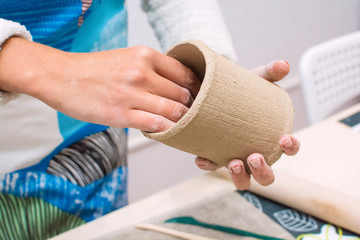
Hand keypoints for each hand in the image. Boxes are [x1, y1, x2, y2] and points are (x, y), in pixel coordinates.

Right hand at [0, 38, 200, 131]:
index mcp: (145, 56)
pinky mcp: (121, 115)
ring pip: (174, 111)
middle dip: (192, 107)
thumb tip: (177, 85)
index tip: (198, 97)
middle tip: (194, 115)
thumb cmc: (95, 69)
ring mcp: (132, 95)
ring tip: (184, 126)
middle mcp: (142, 73)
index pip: (185, 74)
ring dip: (183, 121)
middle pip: (183, 94)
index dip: (196, 88)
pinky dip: (168, 130)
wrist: (61, 77)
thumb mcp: (127, 58)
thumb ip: (152, 69)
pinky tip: (169, 132)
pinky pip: (156, 125)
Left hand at [195, 60, 299, 189]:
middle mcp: (255, 152)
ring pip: (243, 180)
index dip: (291, 148)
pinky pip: (213, 166)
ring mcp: (236, 156)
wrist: (215, 91)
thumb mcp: (256, 79)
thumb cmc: (242, 91)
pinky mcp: (216, 154)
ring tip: (234, 162)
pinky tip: (201, 158)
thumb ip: (270, 72)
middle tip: (254, 156)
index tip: (284, 139)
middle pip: (266, 175)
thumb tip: (283, 64)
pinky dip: (208, 164)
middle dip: (263, 171)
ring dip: (240, 176)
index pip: (288, 148)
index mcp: (270, 136)